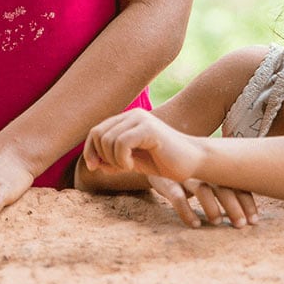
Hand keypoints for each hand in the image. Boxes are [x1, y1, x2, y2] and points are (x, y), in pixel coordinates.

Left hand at [83, 108, 202, 182]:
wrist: (192, 161)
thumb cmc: (164, 162)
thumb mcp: (133, 161)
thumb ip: (113, 159)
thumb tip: (94, 163)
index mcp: (127, 120)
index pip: (96, 131)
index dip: (90, 150)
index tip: (94, 168)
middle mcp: (133, 115)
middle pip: (99, 134)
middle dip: (102, 157)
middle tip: (119, 168)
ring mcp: (141, 119)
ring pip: (109, 139)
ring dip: (113, 160)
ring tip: (128, 167)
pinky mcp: (149, 128)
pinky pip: (121, 143)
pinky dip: (122, 160)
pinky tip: (133, 167)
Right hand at [148, 175, 257, 228]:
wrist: (154, 160)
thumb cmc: (190, 175)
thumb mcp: (208, 178)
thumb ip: (226, 189)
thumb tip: (250, 217)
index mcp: (216, 169)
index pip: (236, 183)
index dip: (247, 201)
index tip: (254, 221)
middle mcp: (203, 170)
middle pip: (222, 185)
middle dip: (234, 205)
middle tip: (241, 225)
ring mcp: (185, 175)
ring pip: (202, 189)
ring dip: (212, 207)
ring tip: (218, 222)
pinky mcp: (168, 181)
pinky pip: (178, 197)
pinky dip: (187, 211)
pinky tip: (195, 224)